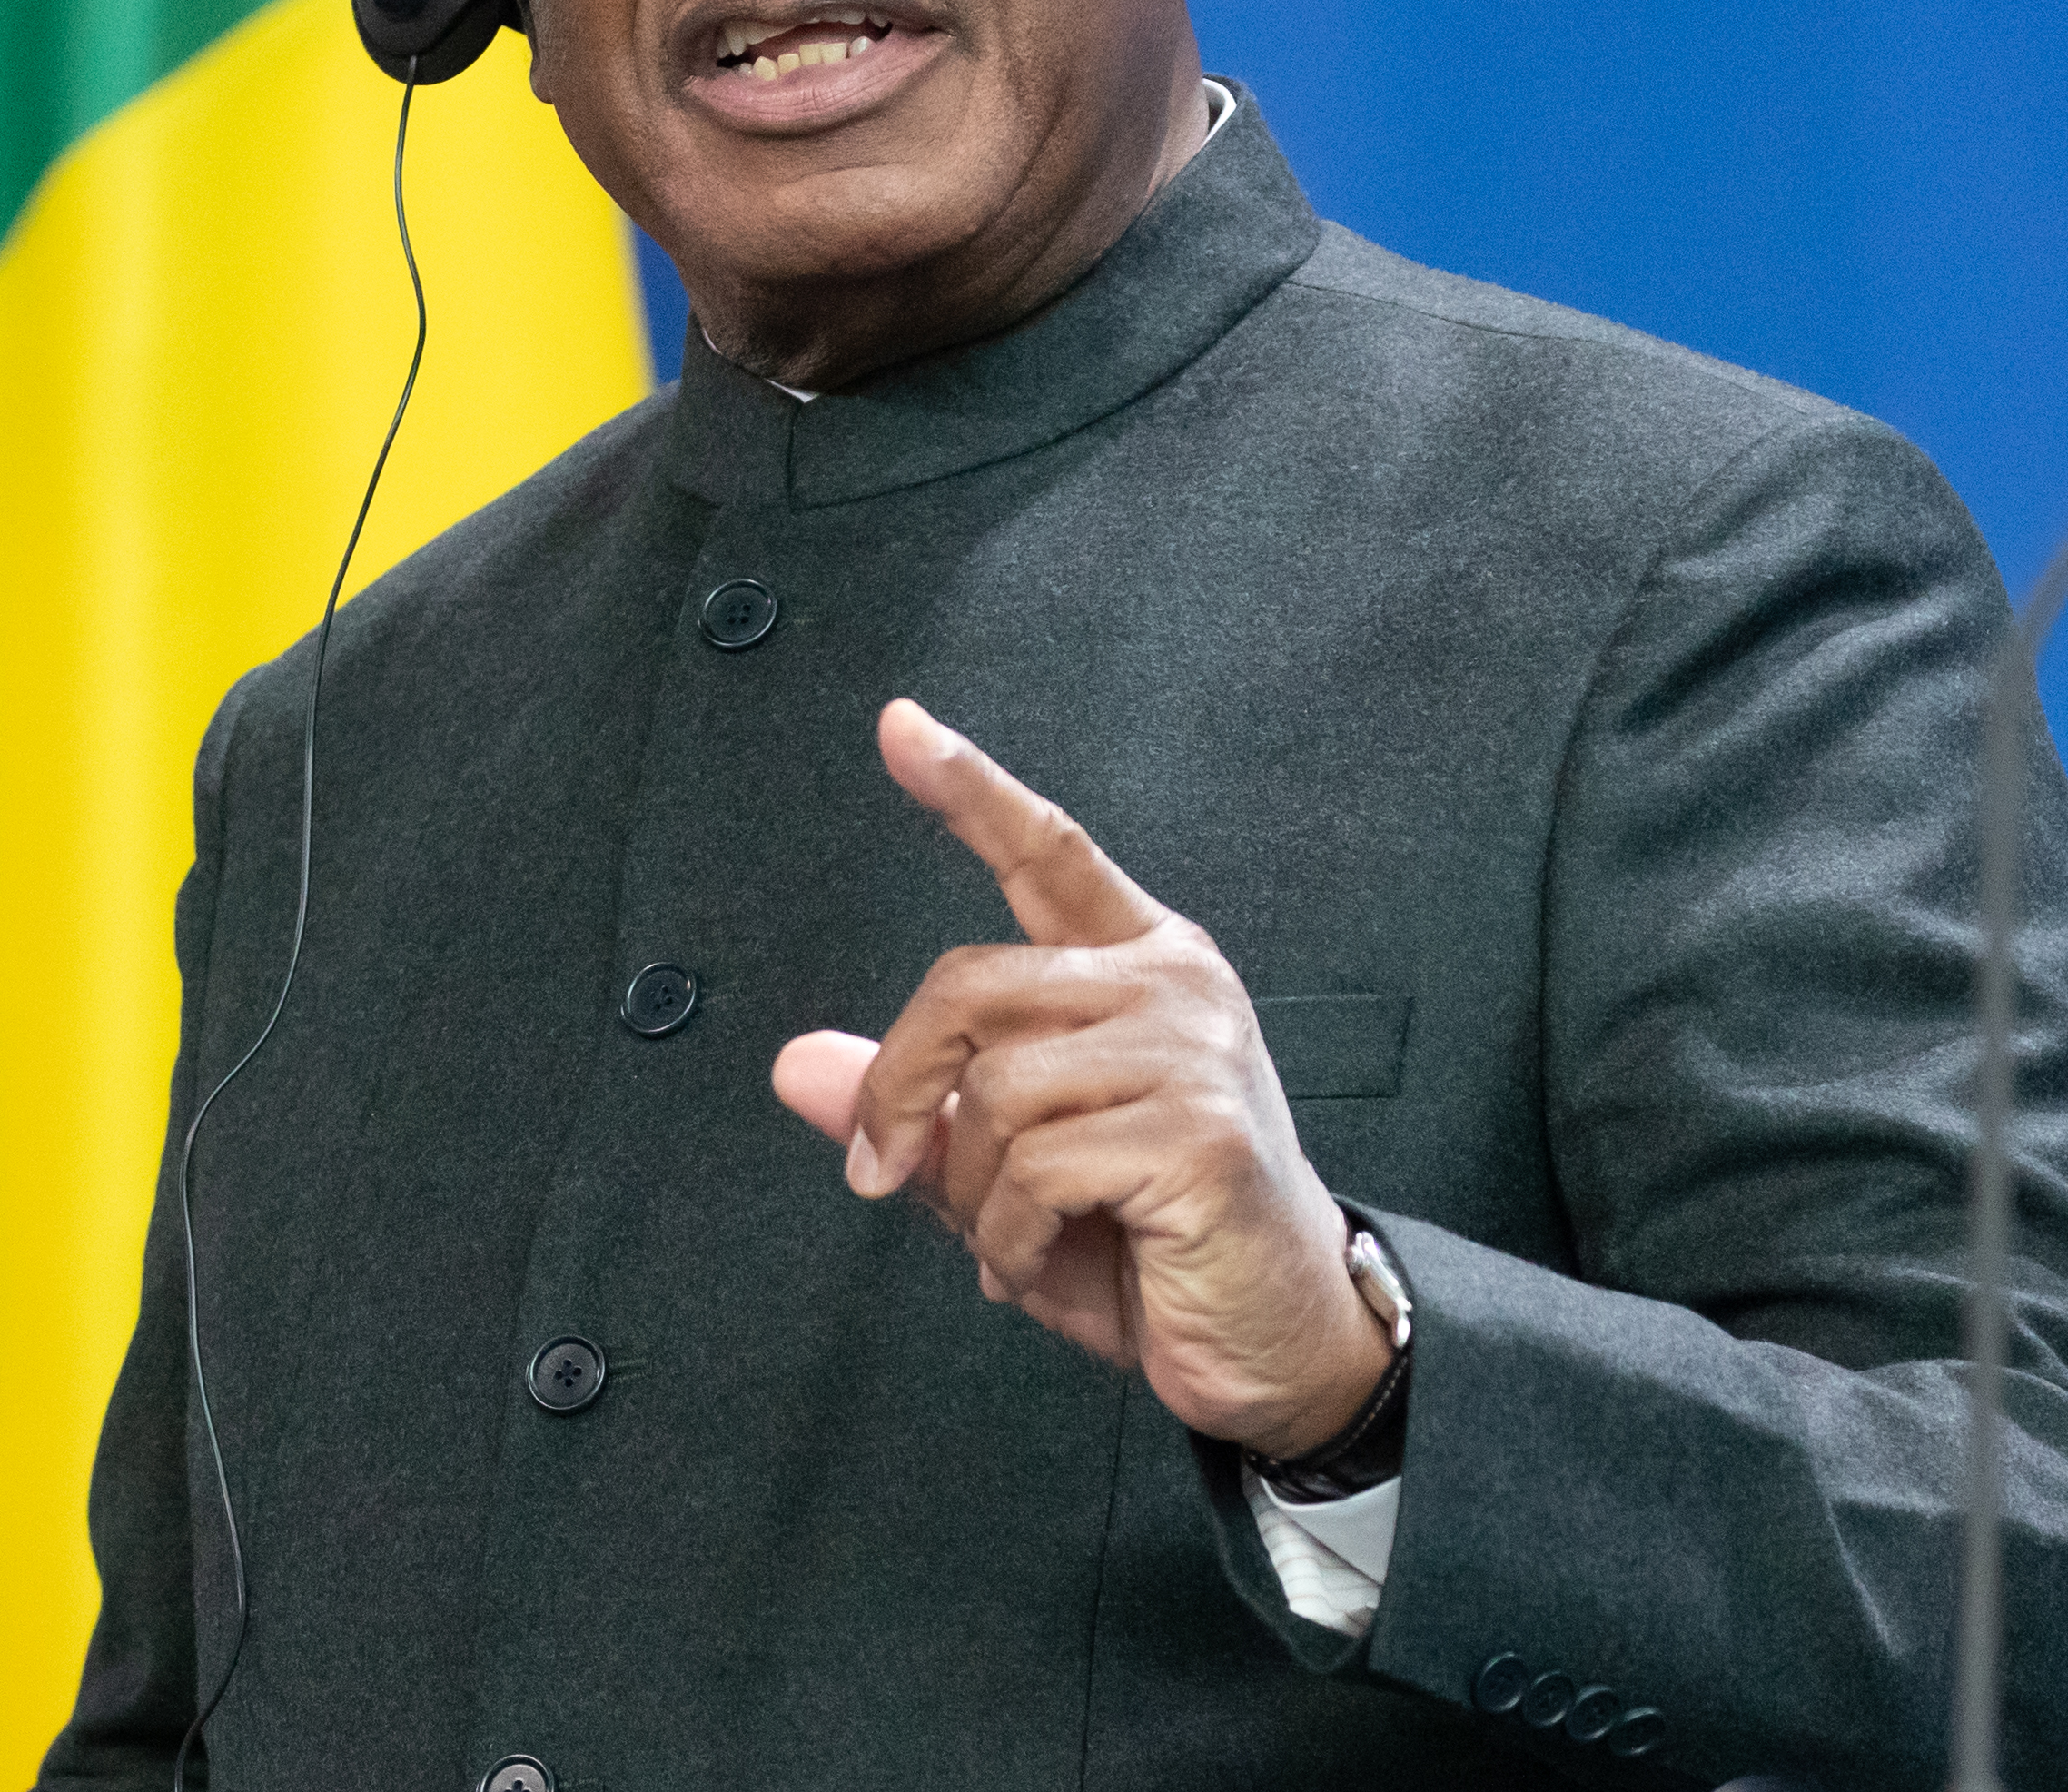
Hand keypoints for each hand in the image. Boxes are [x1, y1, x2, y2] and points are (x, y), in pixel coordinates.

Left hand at [769, 698, 1388, 1459]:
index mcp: (1139, 966)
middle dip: (900, 1089)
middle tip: (878, 1171)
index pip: (1049, 853)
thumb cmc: (1145, 1244)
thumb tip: (792, 1063)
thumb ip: (917, 1106)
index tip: (899, 723)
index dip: (970, 788)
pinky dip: (1006, 1239)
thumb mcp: (1008, 1170)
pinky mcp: (1199, 1136)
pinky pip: (1034, 1170)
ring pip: (997, 1092)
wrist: (1275, 1343)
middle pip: (968, 988)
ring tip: (1009, 1241)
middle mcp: (1173, 985)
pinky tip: (1037, 1265)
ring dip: (970, 1191)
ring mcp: (1193, 1054)